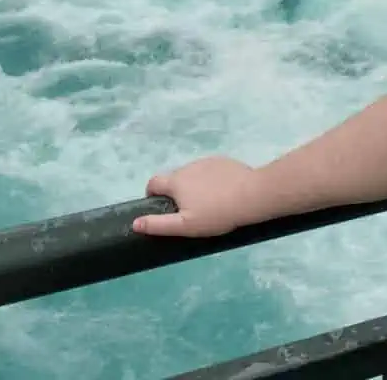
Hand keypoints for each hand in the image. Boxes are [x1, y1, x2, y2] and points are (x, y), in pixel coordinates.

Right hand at [134, 156, 266, 236]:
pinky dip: (210, 180)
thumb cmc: (216, 214)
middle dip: (176, 192)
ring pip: (192, 174)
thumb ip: (159, 224)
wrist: (252, 196)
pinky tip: (223, 193)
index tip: (162, 208)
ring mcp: (207, 161)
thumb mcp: (185, 225)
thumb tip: (135, 223)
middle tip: (189, 211)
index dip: (152, 194)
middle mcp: (188, 166)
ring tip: (209, 203)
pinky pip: (210, 170)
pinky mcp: (224, 161)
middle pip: (174, 178)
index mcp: (176, 181)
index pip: (153, 182)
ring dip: (193, 185)